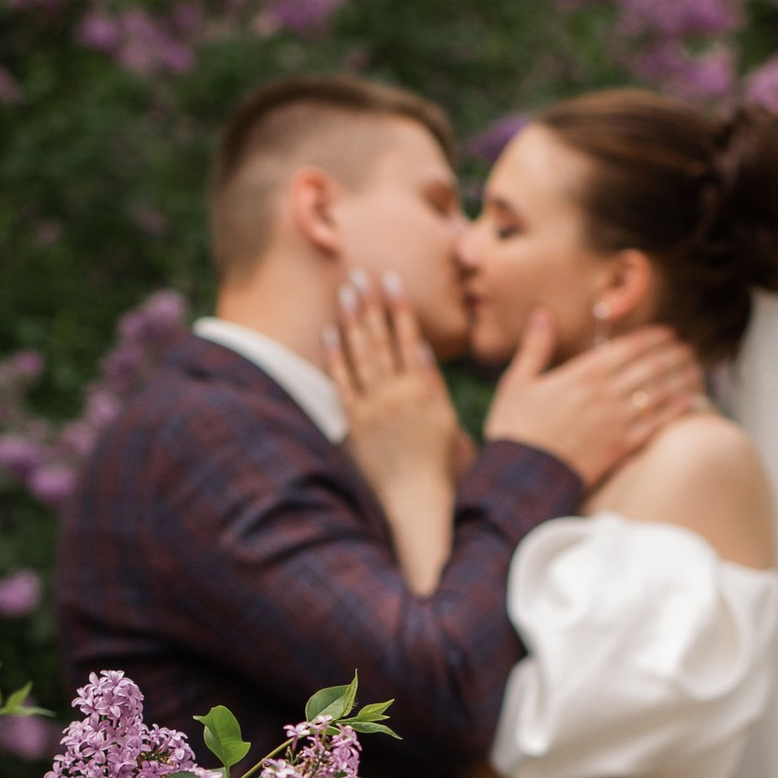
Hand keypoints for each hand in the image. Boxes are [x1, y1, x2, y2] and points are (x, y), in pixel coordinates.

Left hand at [323, 274, 461, 489]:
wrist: (417, 503)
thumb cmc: (440, 468)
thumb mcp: (448, 423)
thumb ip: (433, 385)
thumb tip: (420, 350)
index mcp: (424, 391)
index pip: (409, 337)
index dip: (400, 306)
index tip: (392, 278)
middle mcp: (397, 394)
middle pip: (381, 340)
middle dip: (371, 304)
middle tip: (361, 274)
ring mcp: (373, 408)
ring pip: (360, 355)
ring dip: (353, 321)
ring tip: (346, 292)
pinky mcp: (353, 425)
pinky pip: (341, 384)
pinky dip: (335, 357)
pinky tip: (329, 333)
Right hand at [483, 316, 706, 487]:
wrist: (522, 477)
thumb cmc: (516, 429)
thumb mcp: (517, 382)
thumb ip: (535, 346)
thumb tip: (542, 313)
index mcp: (583, 373)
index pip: (631, 347)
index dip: (655, 337)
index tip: (668, 333)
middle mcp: (606, 393)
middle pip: (652, 365)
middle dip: (675, 354)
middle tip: (688, 349)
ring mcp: (617, 420)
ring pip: (661, 391)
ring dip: (682, 376)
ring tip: (695, 369)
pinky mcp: (622, 445)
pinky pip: (658, 422)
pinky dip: (677, 408)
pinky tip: (691, 400)